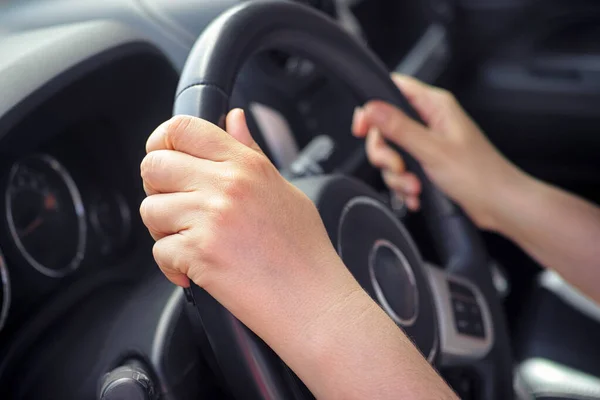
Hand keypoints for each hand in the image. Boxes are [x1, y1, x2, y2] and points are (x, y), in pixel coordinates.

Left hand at [139, 109, 370, 394]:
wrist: (314, 301)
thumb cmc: (305, 252)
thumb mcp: (283, 189)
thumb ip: (251, 152)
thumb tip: (233, 120)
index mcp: (246, 164)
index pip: (183, 128)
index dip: (162, 140)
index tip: (164, 156)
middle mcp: (227, 185)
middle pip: (155, 165)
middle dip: (157, 187)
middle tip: (177, 206)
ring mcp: (211, 218)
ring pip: (150, 209)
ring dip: (163, 229)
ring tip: (192, 241)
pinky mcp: (199, 253)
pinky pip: (159, 250)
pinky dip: (172, 265)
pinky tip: (197, 269)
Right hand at [352, 74, 524, 229]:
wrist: (500, 206)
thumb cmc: (480, 175)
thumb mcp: (432, 150)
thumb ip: (399, 127)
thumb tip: (371, 108)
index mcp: (435, 106)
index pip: (393, 90)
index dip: (372, 107)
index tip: (361, 129)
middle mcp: (430, 122)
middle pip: (385, 128)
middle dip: (386, 154)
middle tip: (398, 168)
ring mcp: (428, 144)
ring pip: (391, 154)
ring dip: (397, 176)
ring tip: (415, 188)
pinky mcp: (428, 165)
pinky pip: (401, 173)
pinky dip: (404, 187)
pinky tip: (416, 196)